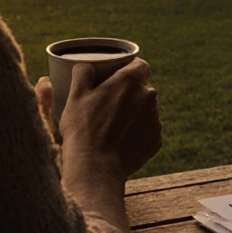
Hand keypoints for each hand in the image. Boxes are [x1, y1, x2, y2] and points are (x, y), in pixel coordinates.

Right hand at [58, 60, 161, 180]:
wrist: (95, 167)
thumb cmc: (82, 129)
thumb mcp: (75, 95)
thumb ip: (83, 73)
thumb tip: (87, 66)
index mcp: (129, 81)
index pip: (140, 65)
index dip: (130, 69)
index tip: (119, 76)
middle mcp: (148, 96)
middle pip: (143, 89)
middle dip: (130, 94)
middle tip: (109, 105)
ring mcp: (155, 119)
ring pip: (146, 110)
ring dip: (135, 113)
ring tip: (114, 126)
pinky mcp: (156, 140)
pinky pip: (148, 131)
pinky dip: (138, 133)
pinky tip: (121, 141)